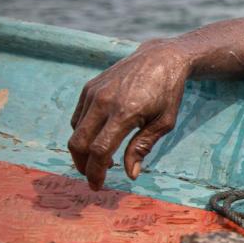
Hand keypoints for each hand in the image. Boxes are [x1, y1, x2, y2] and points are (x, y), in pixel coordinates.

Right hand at [68, 42, 189, 189]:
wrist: (161, 57)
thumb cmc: (168, 92)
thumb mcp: (164, 122)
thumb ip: (143, 147)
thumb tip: (130, 174)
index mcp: (125, 112)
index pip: (100, 150)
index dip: (96, 172)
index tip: (98, 185)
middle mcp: (104, 101)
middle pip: (78, 143)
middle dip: (82, 165)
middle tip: (94, 177)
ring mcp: (93, 92)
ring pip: (75, 131)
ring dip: (83, 150)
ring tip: (102, 159)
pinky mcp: (89, 87)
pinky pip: (78, 117)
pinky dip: (83, 132)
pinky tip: (99, 138)